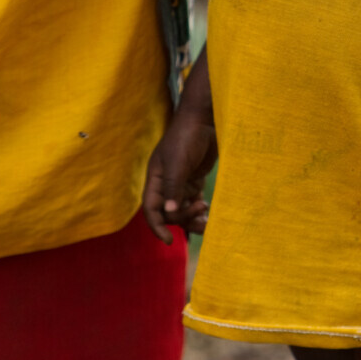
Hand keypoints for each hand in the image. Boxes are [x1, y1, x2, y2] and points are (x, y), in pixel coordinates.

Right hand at [143, 52, 216, 242]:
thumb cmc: (187, 136)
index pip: (151, 209)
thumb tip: (170, 212)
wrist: (204, 119)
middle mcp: (166, 184)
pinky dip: (199, 211)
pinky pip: (193, 202)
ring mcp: (180, 183)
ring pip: (182, 210)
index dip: (157, 226)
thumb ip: (174, 187)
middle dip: (183, 217)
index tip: (169, 240)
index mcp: (156, 179)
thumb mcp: (178, 162)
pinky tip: (209, 212)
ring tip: (208, 219)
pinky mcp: (194, 180)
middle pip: (169, 213)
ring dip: (193, 218)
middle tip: (202, 209)